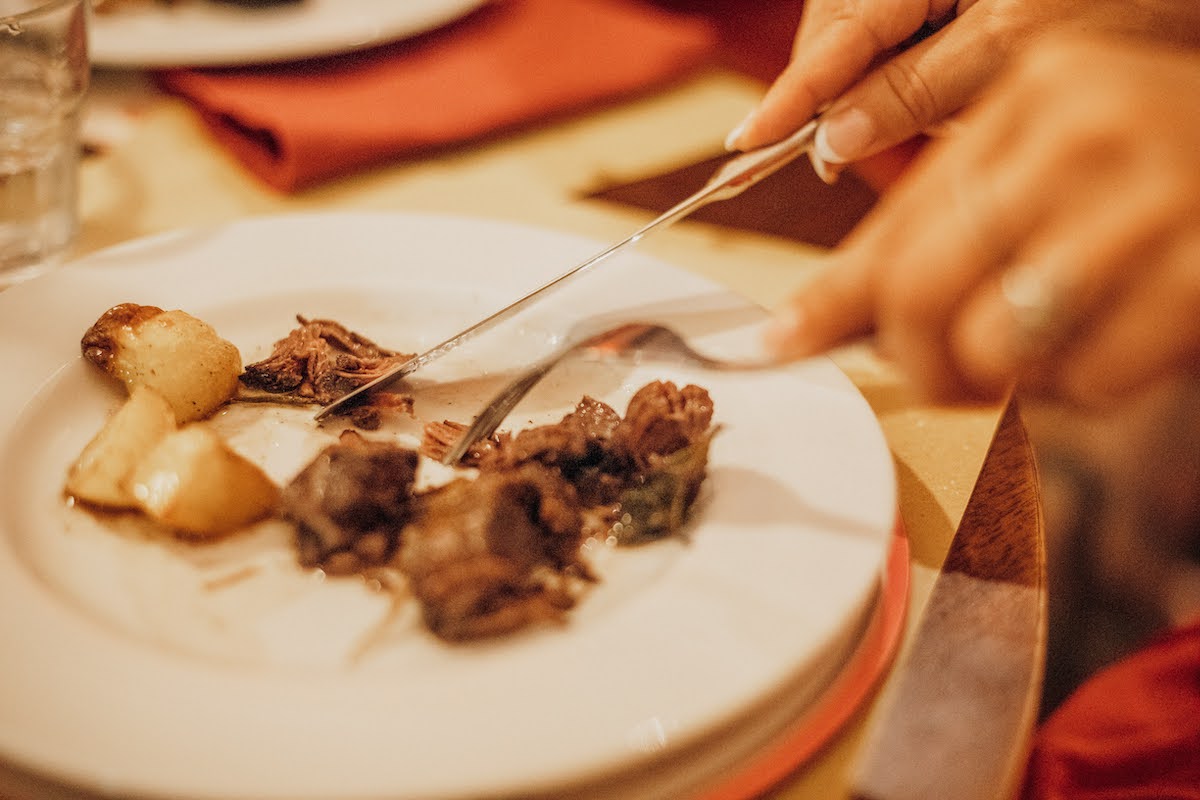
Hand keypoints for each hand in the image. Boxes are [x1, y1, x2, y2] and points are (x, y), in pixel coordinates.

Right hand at [727, 0, 1199, 179]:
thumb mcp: (1012, 44)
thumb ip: (914, 88)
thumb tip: (833, 136)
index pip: (835, 36)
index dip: (790, 96)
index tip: (748, 142)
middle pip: (842, 42)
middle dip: (851, 98)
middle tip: (858, 148)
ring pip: (873, 52)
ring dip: (894, 96)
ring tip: (948, 104)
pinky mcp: (951, 4)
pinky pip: (908, 48)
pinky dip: (923, 82)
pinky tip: (960, 88)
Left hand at [763, 35, 1199, 407]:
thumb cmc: (1157, 194)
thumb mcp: (1044, 184)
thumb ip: (929, 242)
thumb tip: (795, 328)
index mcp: (1035, 85)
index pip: (896, 218)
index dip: (831, 301)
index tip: (770, 350)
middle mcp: (1086, 123)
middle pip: (920, 288)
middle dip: (916, 362)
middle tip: (942, 379)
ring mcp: (1154, 192)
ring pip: (993, 343)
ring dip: (1006, 380)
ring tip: (1047, 354)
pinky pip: (1089, 378)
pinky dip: (1087, 390)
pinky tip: (1119, 350)